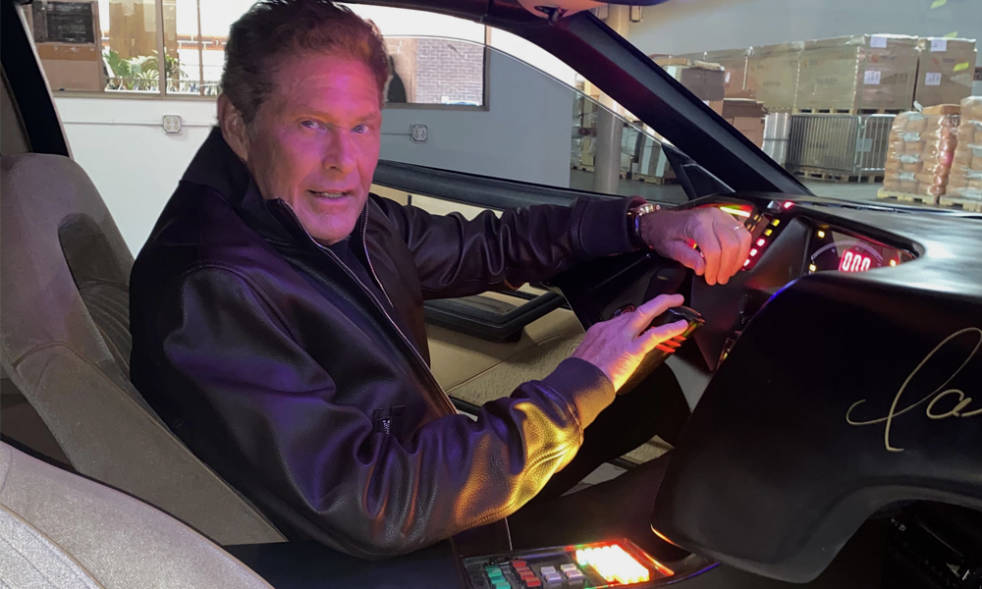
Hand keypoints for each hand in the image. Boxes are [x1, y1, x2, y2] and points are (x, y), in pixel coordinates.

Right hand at [572, 294, 687, 391]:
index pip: (622, 317)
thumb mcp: (586, 354)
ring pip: (646, 313)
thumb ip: (600, 351)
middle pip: (637, 309)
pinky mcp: (632, 349)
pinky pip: (654, 334)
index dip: (637, 316)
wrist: (579, 382)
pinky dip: (669, 328)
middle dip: (655, 301)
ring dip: (664, 304)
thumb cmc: (581, 373)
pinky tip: (680, 326)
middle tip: (668, 298)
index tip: (645, 318)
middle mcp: (612, 329)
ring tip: (677, 302)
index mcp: (601, 330)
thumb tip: (606, 358)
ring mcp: (623, 337)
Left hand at [640, 208, 751, 285]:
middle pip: (732, 245)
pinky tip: (733, 260)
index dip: (714, 269)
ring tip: (727, 271)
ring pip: (743, 238)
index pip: (714, 250)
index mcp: (697, 223)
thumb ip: (687, 258)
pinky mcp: (727, 219)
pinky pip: (743, 234)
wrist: (662, 221)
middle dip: (727, 266)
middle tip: (719, 279)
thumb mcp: (670, 249)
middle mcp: (712, 217)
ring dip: (738, 259)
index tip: (710, 278)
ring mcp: (722, 216)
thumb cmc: (665, 233)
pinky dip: (741, 249)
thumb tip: (702, 269)